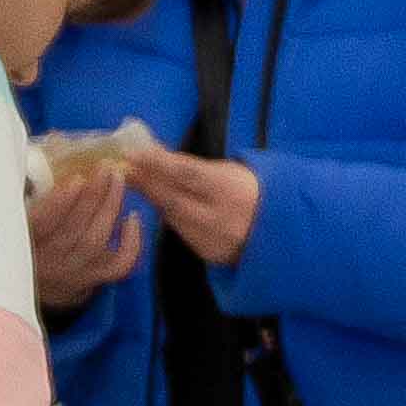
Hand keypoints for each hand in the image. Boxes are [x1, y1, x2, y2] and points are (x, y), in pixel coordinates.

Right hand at [27, 161, 145, 303]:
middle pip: (74, 230)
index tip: (76, 179)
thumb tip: (58, 138)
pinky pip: (118, 266)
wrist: (34, 274)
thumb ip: (38, 174)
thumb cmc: (28, 225)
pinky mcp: (92, 279)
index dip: (58, 203)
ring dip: (110, 208)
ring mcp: (70, 272)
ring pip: (95, 242)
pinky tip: (133, 218)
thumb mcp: (23, 201)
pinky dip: (131, 243)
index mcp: (23, 238)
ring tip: (119, 179)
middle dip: (94, 196)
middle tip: (107, 167)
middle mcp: (45, 260)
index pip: (40, 224)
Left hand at [118, 142, 262, 269]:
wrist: (284, 233)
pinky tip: (158, 202)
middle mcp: (221, 217)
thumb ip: (195, 167)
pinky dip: (167, 214)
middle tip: (121, 166)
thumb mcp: (231, 172)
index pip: (187, 173)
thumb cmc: (253, 192)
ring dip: (152, 197)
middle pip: (173, 197)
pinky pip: (181, 230)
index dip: (158, 163)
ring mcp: (213, 239)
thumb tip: (154, 151)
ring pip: (172, 216)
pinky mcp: (209, 254)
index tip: (132, 152)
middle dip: (144, 181)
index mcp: (231, 190)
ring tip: (133, 179)